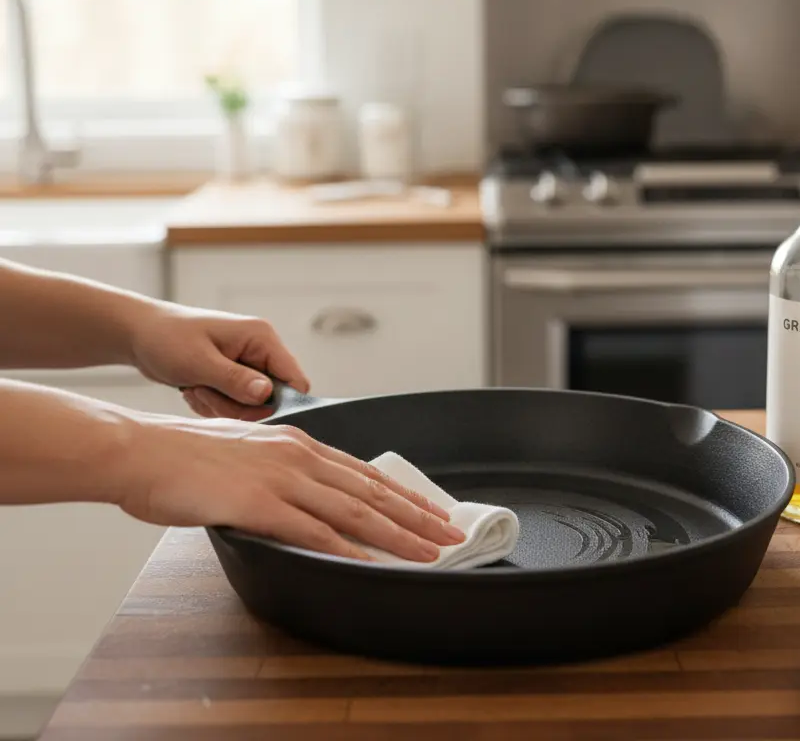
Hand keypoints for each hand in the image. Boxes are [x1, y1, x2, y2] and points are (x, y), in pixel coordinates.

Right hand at [112, 414, 465, 560]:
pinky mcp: (260, 502)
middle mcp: (300, 456)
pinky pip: (314, 530)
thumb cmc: (186, 456)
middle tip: (452, 534)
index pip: (366, 472)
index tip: (433, 510)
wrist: (141, 449)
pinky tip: (372, 562)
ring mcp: (283, 478)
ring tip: (429, 552)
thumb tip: (302, 495)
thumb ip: (280, 473)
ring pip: (356, 510)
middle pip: (373, 491)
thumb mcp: (247, 453)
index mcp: (299, 443)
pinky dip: (349, 549)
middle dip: (418, 516)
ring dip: (399, 535)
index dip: (405, 494)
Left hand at [129, 302, 308, 419]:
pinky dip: (212, 404)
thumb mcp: (199, 362)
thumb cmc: (167, 339)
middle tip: (204, 392)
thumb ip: (235, 380)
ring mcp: (246, 364)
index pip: (294, 379)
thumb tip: (268, 396)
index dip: (279, 402)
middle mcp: (259, 350)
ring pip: (249, 405)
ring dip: (219, 405)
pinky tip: (193, 388)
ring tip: (194, 386)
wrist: (139, 335)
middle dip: (236, 404)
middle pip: (270, 398)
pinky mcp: (233, 377)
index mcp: (261, 338)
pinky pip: (233, 405)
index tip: (244, 409)